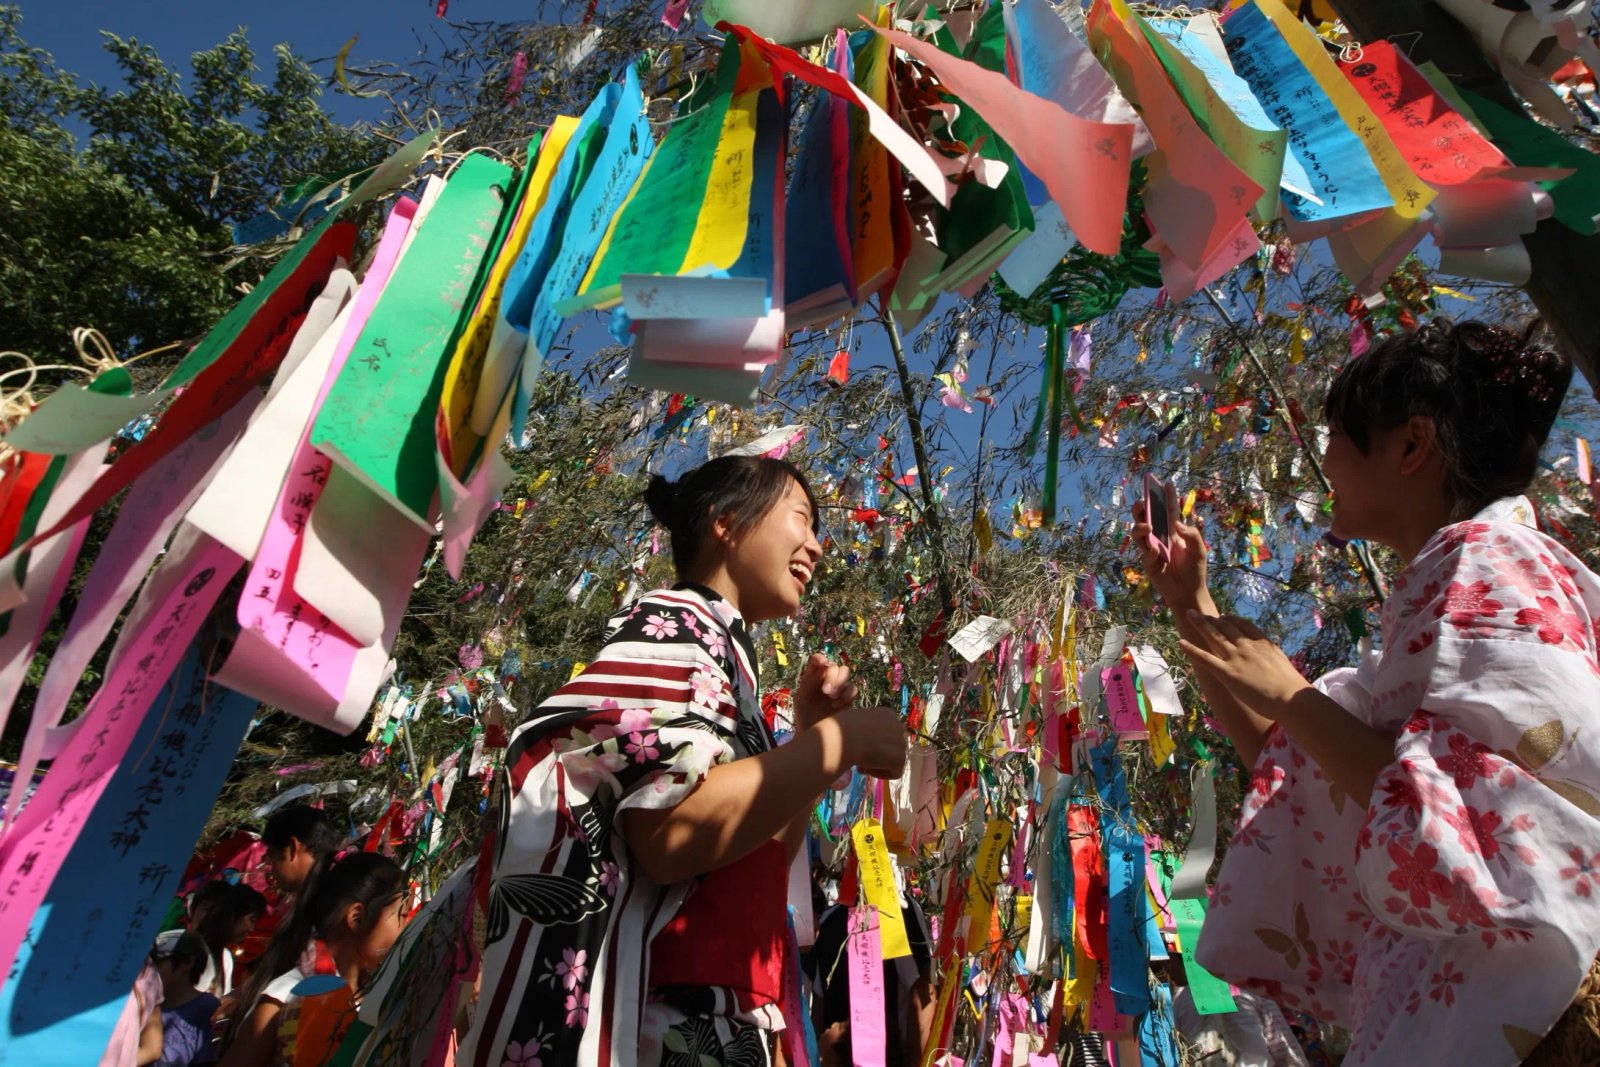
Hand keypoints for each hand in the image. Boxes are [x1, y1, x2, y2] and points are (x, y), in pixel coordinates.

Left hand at [793, 653, 857, 731]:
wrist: (814, 735)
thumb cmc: (804, 717)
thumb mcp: (801, 699)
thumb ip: (809, 682)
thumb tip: (822, 666)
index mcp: (812, 677)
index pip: (818, 660)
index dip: (821, 658)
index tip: (822, 664)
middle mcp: (826, 679)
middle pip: (834, 666)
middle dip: (832, 676)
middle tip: (826, 692)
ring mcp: (838, 688)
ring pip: (845, 672)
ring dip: (840, 683)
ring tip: (832, 698)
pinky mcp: (848, 698)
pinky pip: (852, 688)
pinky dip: (846, 695)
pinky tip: (837, 706)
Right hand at [835, 705, 907, 779]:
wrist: (846, 737)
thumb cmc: (843, 726)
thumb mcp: (853, 719)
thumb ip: (865, 726)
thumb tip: (862, 736)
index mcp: (887, 714)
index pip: (886, 732)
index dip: (873, 742)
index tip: (859, 748)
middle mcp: (898, 726)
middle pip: (892, 745)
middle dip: (878, 754)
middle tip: (861, 761)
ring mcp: (902, 742)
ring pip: (894, 759)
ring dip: (878, 764)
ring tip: (861, 766)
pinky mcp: (901, 758)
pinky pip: (895, 772)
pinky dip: (880, 774)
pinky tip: (866, 769)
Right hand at [1132, 481, 1210, 611]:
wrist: (1189, 592)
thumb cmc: (1195, 569)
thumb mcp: (1199, 549)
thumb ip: (1192, 534)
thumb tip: (1176, 524)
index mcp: (1173, 532)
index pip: (1168, 511)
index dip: (1167, 497)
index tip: (1165, 483)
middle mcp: (1160, 538)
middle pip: (1146, 519)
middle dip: (1141, 509)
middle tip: (1141, 502)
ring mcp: (1152, 550)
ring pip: (1139, 535)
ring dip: (1140, 528)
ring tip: (1147, 526)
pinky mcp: (1148, 564)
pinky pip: (1146, 556)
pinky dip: (1150, 553)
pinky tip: (1157, 552)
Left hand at [1178, 611, 1310, 719]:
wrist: (1290, 697)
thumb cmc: (1291, 684)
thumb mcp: (1282, 660)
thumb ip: (1271, 651)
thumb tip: (1267, 646)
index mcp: (1261, 642)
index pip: (1243, 625)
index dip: (1231, 620)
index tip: (1223, 617)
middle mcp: (1246, 646)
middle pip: (1226, 627)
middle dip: (1211, 619)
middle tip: (1200, 613)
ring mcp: (1235, 658)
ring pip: (1214, 636)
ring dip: (1200, 624)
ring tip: (1190, 614)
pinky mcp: (1227, 673)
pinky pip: (1205, 658)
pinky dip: (1191, 649)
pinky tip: (1180, 642)